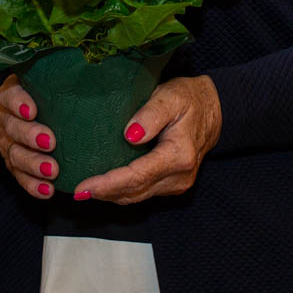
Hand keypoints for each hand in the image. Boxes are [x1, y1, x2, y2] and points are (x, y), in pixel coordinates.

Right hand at [0, 74, 59, 197]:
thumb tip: (107, 72)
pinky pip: (21, 178)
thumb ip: (65, 78)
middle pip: (12, 127)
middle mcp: (7, 118)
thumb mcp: (50, 81)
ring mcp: (9, 143)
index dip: (19, 103)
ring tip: (52, 171)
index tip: (33, 110)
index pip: (11, 95)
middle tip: (50, 142)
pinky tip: (48, 190)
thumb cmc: (48, 96)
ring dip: (33, 164)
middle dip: (30, 136)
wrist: (24, 114)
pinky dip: (33, 185)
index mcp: (13, 94)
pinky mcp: (15, 165)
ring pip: (16, 155)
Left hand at [74, 76, 221, 204]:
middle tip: (77, 191)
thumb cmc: (190, 99)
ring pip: (137, 196)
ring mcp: (177, 183)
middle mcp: (179, 176)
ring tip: (85, 190)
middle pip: (135, 192)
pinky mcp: (173, 184)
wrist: (215, 109)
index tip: (84, 187)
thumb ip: (151, 114)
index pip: (137, 176)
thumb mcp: (171, 96)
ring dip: (111, 195)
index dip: (108, 184)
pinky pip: (143, 192)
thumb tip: (130, 135)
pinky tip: (105, 185)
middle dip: (104, 193)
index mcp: (179, 156)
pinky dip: (123, 190)